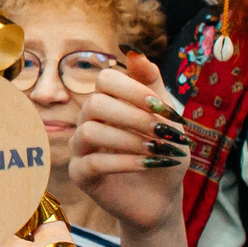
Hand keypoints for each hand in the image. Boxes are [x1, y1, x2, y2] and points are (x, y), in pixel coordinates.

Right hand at [69, 52, 188, 230]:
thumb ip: (152, 84)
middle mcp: (88, 120)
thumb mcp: (167, 117)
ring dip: (129, 140)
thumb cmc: (165, 152)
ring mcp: (80, 147)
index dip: (132, 89)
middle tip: (161, 132)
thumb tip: (133, 50)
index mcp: (107, 101)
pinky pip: (93, 162)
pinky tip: (148, 163)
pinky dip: (125, 161)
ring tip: (157, 150)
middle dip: (133, 116)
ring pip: (89, 131)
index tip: (160, 106)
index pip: (105, 79)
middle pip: (95, 103)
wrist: (164, 196)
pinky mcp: (80, 174)